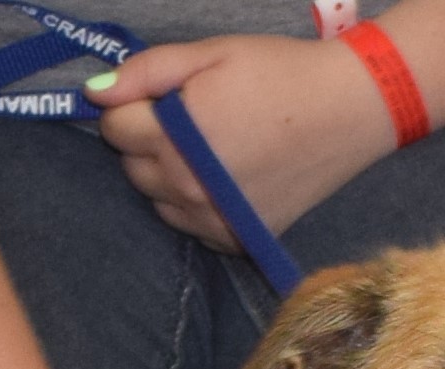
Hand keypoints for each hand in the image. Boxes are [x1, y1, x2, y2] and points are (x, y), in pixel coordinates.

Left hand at [86, 36, 398, 250]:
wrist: (349, 110)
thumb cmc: (280, 72)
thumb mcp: (211, 53)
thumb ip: (147, 72)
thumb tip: (94, 94)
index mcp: (174, 137)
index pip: (114, 129)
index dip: (132, 105)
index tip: (163, 94)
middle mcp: (186, 187)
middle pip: (132, 168)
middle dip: (148, 140)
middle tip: (190, 117)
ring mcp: (211, 219)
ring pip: (158, 200)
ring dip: (168, 174)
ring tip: (209, 146)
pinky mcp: (235, 238)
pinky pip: (190, 225)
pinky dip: (195, 203)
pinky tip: (225, 175)